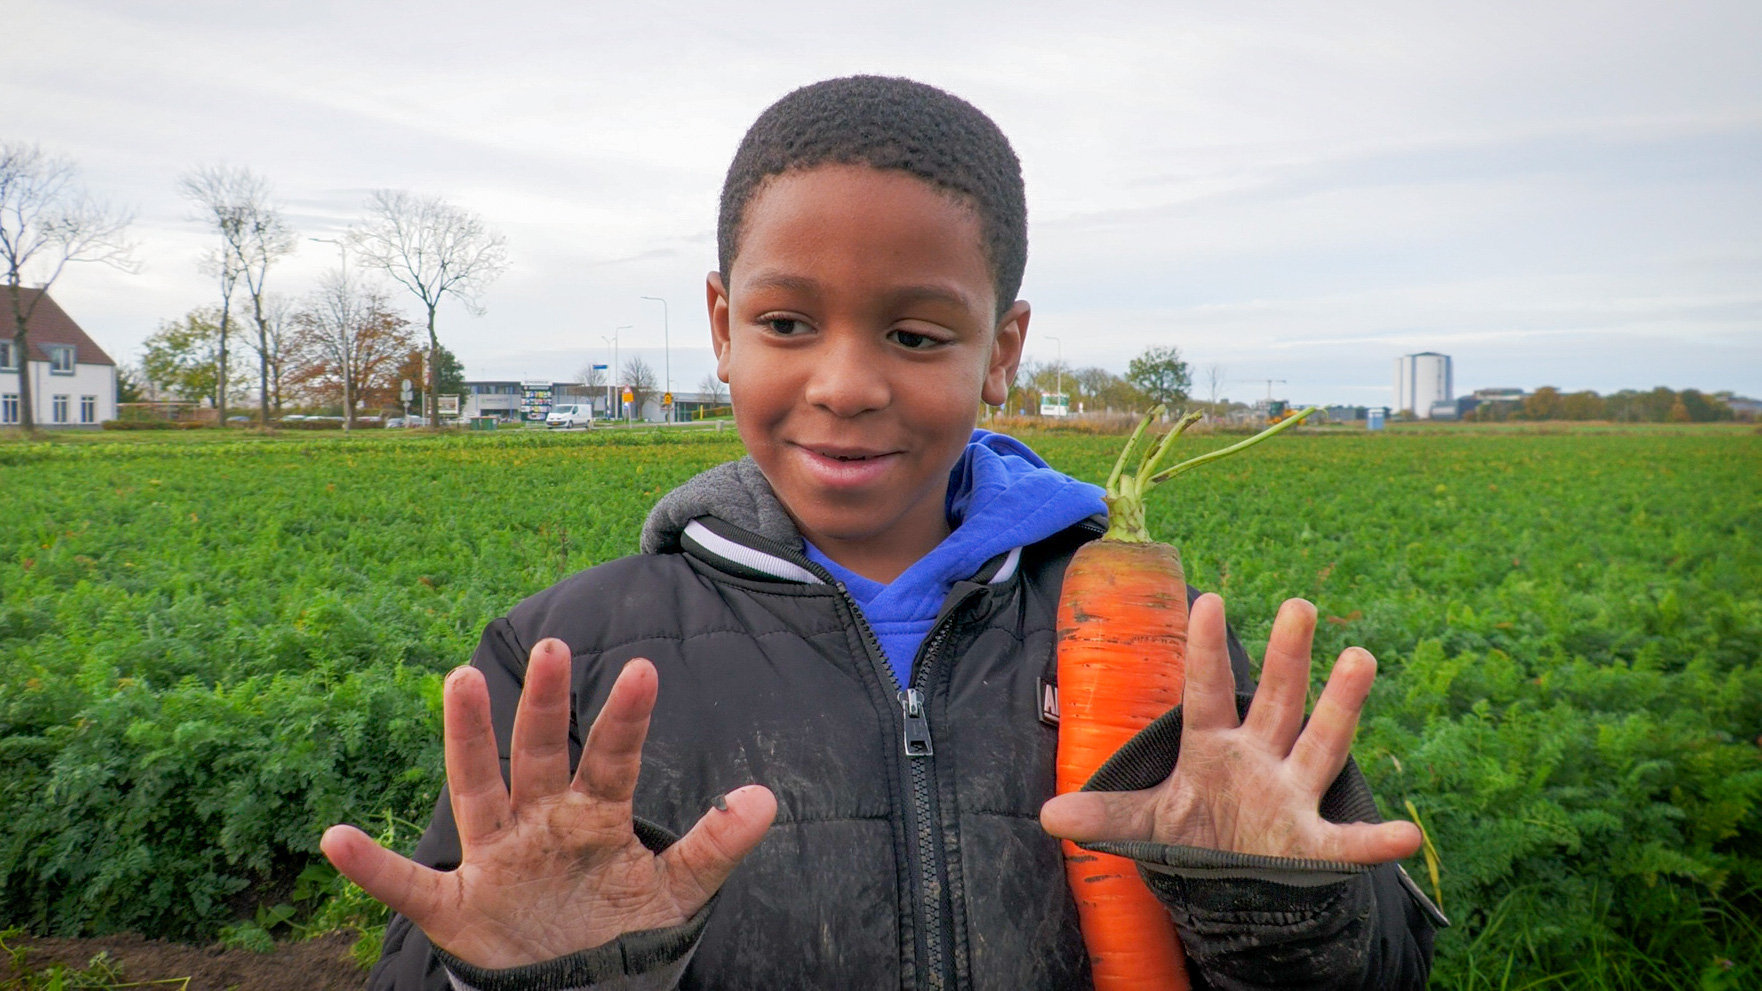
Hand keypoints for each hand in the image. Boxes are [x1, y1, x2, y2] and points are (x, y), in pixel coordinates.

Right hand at [321, 639, 777, 967]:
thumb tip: (765, 798)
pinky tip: (337, 838)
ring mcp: (494, 858)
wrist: (572, 987)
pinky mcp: (455, 906)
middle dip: (544, 704)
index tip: (644, 670)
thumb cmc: (616, 926)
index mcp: (592, 815)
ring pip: (475, 788)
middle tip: (552, 647)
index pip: (612, 759)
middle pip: (539, 753)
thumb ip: (714, 845)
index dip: (627, 720)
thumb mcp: (675, 891)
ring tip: (457, 679)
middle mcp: (538, 821)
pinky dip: (371, 867)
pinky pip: (407, 885)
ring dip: (465, 739)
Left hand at [1040, 594, 1419, 864]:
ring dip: (1342, 705)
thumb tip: (1048, 815)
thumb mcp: (1146, 827)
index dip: (1204, 651)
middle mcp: (1258, 759)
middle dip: (1288, 658)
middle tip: (1299, 605)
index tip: (1206, 600)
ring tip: (1362, 657)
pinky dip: (1377, 842)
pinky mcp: (1310, 844)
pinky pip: (1347, 843)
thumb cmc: (1195, 837)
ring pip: (1319, 743)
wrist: (1230, 884)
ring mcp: (1289, 795)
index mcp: (1212, 747)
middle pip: (1276, 700)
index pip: (1205, 691)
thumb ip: (1106, 815)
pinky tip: (1407, 835)